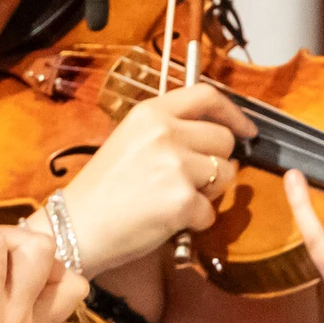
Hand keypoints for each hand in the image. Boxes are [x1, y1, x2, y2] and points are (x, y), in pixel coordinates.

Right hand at [54, 82, 253, 271]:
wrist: (77, 227)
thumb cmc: (102, 189)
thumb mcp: (131, 140)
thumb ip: (170, 130)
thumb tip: (218, 133)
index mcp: (150, 113)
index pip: (207, 95)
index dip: (233, 113)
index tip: (246, 130)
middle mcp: (166, 133)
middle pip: (225, 140)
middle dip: (218, 162)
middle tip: (191, 180)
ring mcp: (176, 166)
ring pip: (226, 175)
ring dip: (209, 192)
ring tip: (175, 199)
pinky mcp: (182, 201)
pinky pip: (211, 212)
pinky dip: (196, 222)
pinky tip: (167, 221)